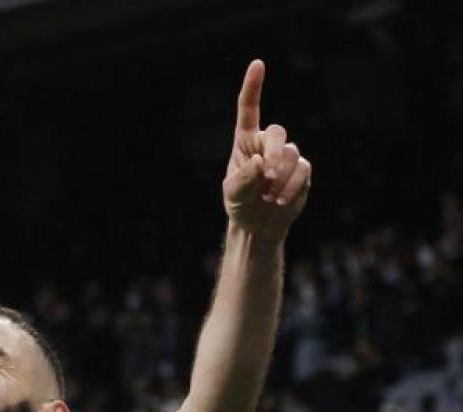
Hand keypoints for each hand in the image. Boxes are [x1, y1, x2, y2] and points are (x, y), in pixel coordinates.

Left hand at [222, 60, 311, 238]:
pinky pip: (302, 170)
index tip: (257, 64)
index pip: (249, 109)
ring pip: (291, 154)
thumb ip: (242, 178)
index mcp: (245, 141)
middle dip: (274, 153)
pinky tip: (280, 200)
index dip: (253, 87)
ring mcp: (287, 154)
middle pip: (278, 132)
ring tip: (268, 197)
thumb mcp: (233, 193)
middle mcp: (267, 143)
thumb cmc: (240, 203)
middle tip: (267, 177)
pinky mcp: (302, 169)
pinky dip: (291, 187)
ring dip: (279, 179)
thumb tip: (259, 161)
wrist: (259, 223)